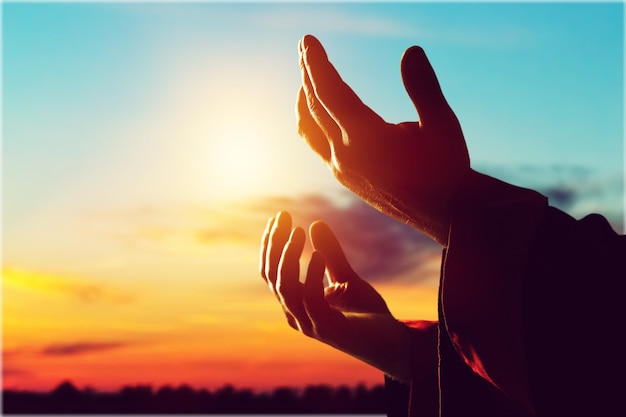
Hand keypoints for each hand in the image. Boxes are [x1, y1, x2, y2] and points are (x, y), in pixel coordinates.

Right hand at [259, 211, 411, 380]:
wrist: (392, 345)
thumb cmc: (366, 315)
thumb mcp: (347, 278)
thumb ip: (331, 255)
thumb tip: (314, 224)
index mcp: (296, 304)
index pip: (271, 272)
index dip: (271, 245)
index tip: (279, 217)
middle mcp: (296, 314)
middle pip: (273, 277)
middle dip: (275, 245)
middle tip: (284, 217)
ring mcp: (309, 323)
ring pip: (286, 287)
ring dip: (288, 256)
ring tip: (298, 232)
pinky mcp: (327, 329)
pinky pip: (311, 300)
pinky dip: (311, 275)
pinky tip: (319, 255)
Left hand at [297, 35, 470, 244]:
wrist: (445, 212)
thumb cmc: (447, 167)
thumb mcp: (441, 124)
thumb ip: (424, 88)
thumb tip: (411, 50)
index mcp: (368, 139)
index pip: (331, 93)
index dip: (317, 64)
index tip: (307, 40)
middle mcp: (346, 155)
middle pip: (315, 106)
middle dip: (308, 73)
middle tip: (304, 46)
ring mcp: (342, 169)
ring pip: (310, 128)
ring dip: (305, 99)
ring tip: (305, 77)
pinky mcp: (345, 178)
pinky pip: (317, 145)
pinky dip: (312, 122)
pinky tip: (318, 113)